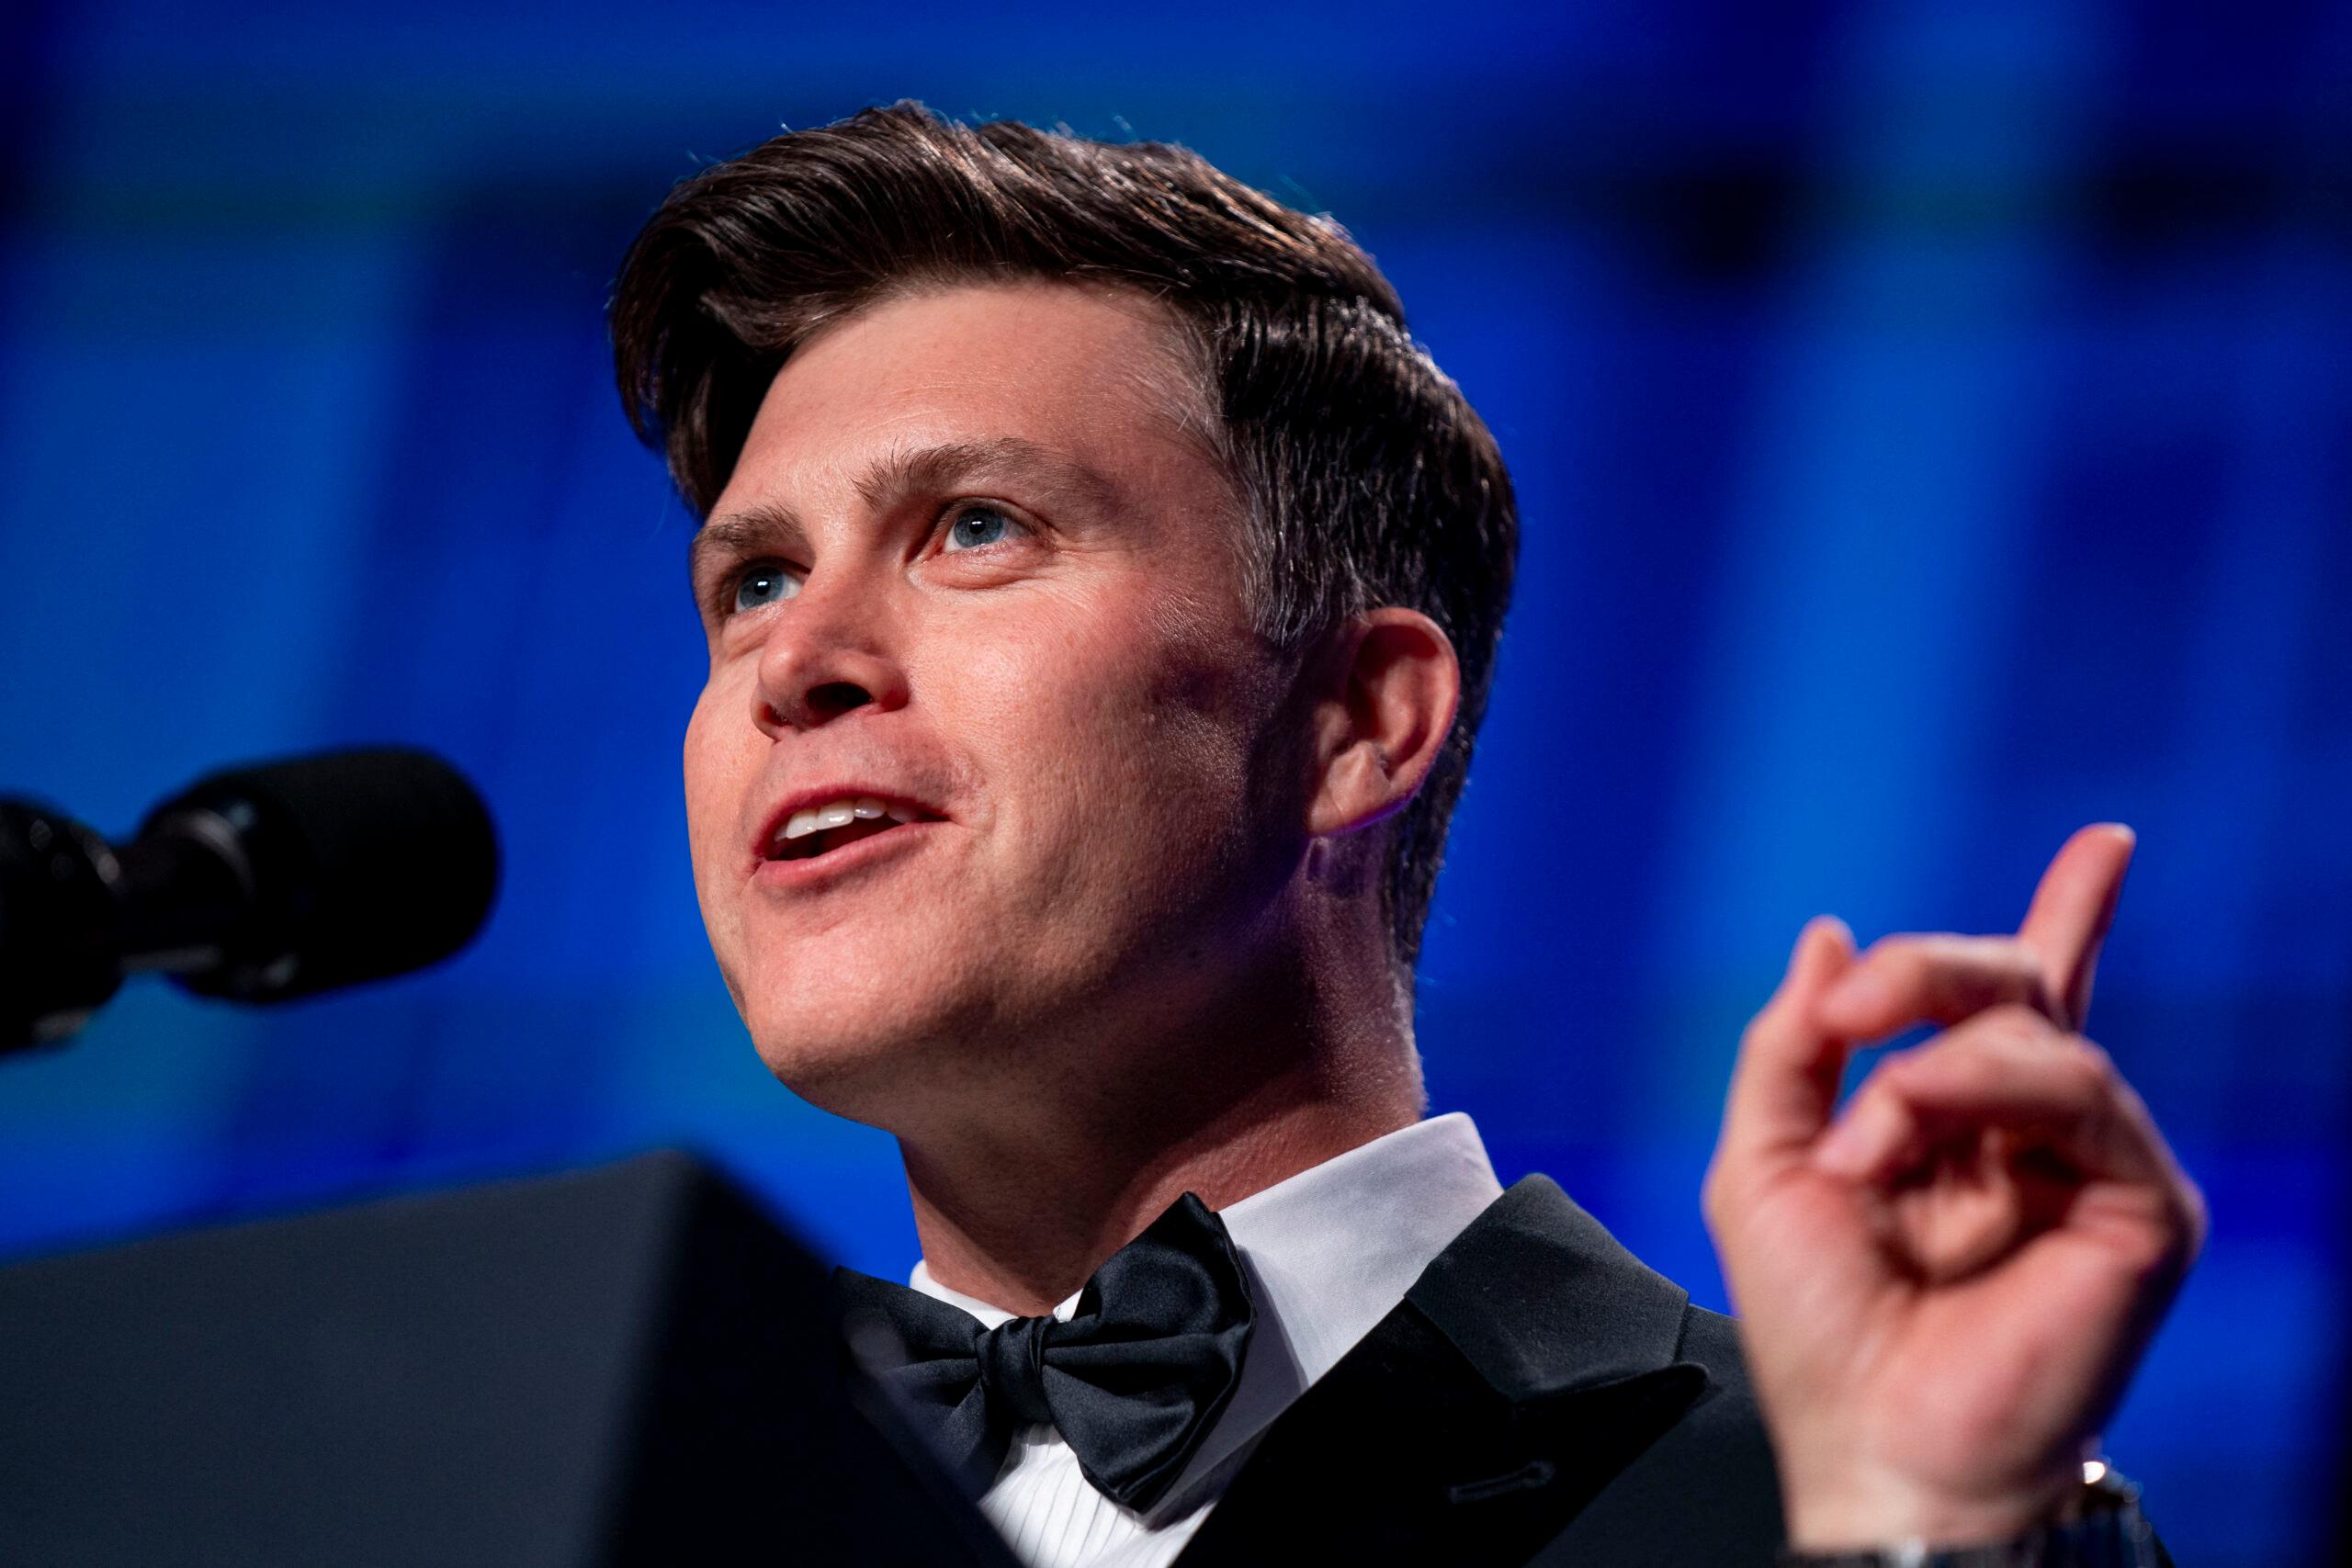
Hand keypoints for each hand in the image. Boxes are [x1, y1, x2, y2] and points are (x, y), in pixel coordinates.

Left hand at [1702, 825, 2205, 1549]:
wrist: (1868, 1441)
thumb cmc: (1818, 1335)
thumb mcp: (1763, 1163)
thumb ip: (1789, 1047)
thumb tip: (1830, 937)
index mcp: (1958, 1125)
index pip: (2017, 1004)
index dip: (2064, 919)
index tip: (2102, 845)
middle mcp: (2033, 1137)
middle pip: (2011, 987)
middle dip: (1922, 974)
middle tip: (1845, 1019)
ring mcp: (2090, 1165)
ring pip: (2034, 1030)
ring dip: (1923, 1069)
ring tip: (1866, 1150)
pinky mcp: (2138, 1205)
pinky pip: (2080, 1088)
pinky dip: (1978, 1094)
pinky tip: (1910, 1147)